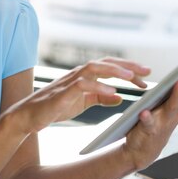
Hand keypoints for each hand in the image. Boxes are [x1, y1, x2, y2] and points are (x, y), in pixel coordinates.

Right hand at [11, 58, 150, 132]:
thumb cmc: (55, 107)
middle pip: (106, 62)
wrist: (30, 116)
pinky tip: (112, 93)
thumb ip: (100, 98)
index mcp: (85, 76)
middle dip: (128, 65)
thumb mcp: (83, 103)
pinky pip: (82, 85)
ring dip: (114, 71)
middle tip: (147, 71)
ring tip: (131, 77)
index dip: (129, 69)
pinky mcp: (63, 92)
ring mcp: (70, 81)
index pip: (110, 66)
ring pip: (95, 67)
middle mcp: (79, 74)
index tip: (146, 77)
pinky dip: (98, 87)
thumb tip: (119, 98)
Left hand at [122, 54, 177, 169]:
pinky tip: (145, 112)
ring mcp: (164, 121)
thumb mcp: (177, 105)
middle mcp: (176, 112)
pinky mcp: (148, 130)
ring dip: (177, 95)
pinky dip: (148, 118)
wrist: (143, 150)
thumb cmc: (160, 123)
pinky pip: (148, 123)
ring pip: (172, 107)